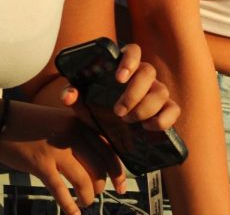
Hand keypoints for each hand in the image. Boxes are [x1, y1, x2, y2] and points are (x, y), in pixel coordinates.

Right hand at [0, 101, 125, 213]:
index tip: (122, 185)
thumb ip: (80, 137)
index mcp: (82, 125)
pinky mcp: (41, 164)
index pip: (109, 151)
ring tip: (85, 202)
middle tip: (98, 194)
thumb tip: (96, 163)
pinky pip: (60, 189)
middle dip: (102, 185)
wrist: (3, 120)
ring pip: (83, 179)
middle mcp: (74, 135)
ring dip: (87, 195)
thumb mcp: (63, 123)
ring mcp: (58, 150)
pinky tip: (73, 213)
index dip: (118, 171)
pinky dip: (68, 204)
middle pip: (100, 167)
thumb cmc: (32, 125)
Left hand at [62, 43, 180, 131]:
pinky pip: (173, 109)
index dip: (129, 61)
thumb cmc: (95, 107)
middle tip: (118, 111)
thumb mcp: (81, 102)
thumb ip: (72, 95)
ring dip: (145, 108)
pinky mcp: (164, 109)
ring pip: (162, 91)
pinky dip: (164, 119)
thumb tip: (69, 94)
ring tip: (127, 121)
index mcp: (124, 66)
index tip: (119, 79)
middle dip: (134, 93)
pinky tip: (148, 127)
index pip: (133, 50)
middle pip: (149, 72)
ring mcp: (156, 91)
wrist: (105, 128)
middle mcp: (143, 75)